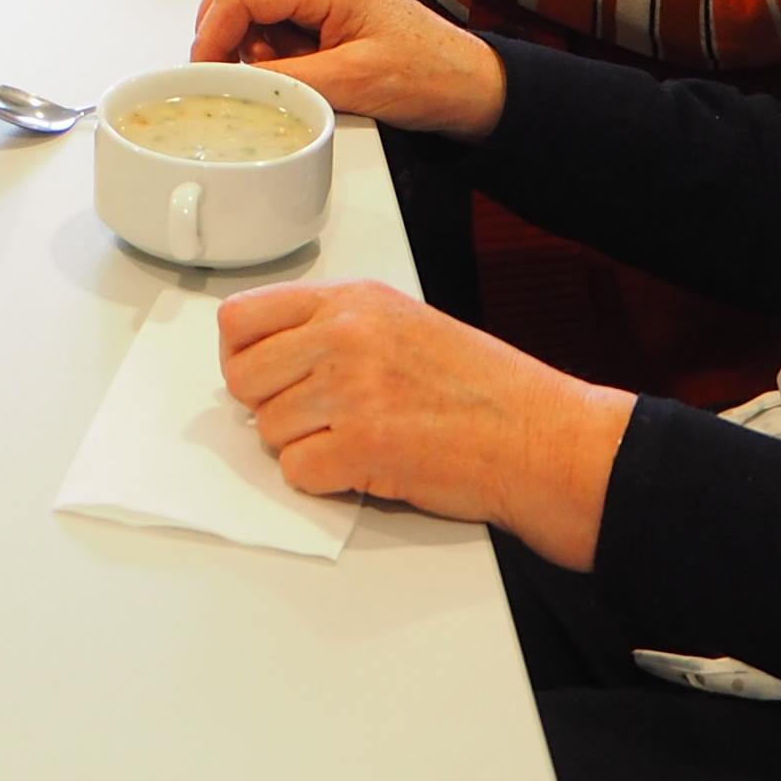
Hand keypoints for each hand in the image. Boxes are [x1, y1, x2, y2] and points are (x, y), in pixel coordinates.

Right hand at [192, 0, 507, 136]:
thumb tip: (233, 81)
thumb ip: (285, 79)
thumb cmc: (431, 75)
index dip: (211, 30)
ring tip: (265, 74)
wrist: (473, 85)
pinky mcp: (330, 10)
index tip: (204, 68)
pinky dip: (266, 45)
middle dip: (218, 24)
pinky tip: (286, 72)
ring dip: (243, 36)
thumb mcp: (351, 84)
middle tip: (218, 67)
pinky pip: (277, 17)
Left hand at [219, 281, 634, 570]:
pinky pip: (297, 472)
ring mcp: (350, 391)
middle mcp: (345, 336)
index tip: (260, 376)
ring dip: (304, 446)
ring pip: (268, 429)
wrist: (540, 437)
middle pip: (242, 377)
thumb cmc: (483, 389)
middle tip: (313, 418)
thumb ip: (335, 329)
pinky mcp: (361, 446)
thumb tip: (271, 356)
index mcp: (352, 300)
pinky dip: (324, 480)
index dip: (241, 355)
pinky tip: (366, 466)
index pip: (241, 318)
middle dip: (267, 406)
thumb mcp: (404, 324)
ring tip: (359, 439)